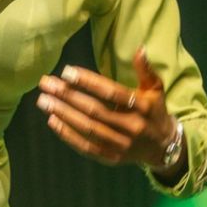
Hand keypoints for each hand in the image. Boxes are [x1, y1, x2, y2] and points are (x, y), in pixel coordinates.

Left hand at [36, 47, 183, 172]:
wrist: (163, 148)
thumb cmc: (154, 112)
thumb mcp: (156, 90)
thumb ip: (146, 70)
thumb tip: (140, 49)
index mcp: (142, 107)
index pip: (111, 93)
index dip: (88, 82)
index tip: (67, 71)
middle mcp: (131, 127)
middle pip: (94, 110)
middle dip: (68, 96)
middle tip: (47, 85)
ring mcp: (120, 145)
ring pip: (87, 129)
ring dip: (63, 114)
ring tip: (43, 101)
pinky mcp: (111, 158)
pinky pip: (86, 147)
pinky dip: (68, 135)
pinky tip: (52, 121)